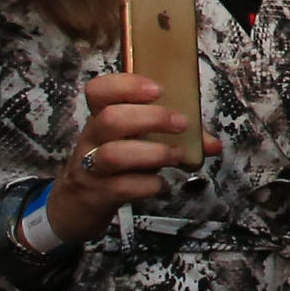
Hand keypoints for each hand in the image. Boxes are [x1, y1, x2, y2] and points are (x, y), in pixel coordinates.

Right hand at [48, 74, 221, 244]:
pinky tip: (162, 184)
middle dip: (152, 118)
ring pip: (114, 154)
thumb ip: (177, 138)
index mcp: (102, 117)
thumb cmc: (115, 164)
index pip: (99, 90)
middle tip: (180, 123)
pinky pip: (122, 187)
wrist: (76, 204)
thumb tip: (213, 145)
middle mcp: (92, 139)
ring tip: (177, 156)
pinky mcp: (97, 194)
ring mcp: (91, 167)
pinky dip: (149, 184)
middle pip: (111, 119)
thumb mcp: (138, 143)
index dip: (126, 85)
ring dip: (154, 153)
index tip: (158, 89)